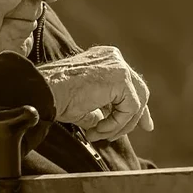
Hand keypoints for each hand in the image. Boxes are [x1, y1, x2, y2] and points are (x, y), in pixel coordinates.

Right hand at [37, 46, 153, 141]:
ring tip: (99, 134)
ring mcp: (118, 65)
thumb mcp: (83, 104)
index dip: (137, 105)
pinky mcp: (121, 78)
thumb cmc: (56, 97)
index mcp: (104, 59)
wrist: (45, 92)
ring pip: (136, 103)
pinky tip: (99, 129)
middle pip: (139, 90)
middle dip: (141, 114)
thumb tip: (108, 123)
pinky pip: (130, 109)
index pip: (129, 83)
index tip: (147, 124)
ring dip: (120, 125)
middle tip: (147, 128)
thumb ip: (100, 110)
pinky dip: (116, 123)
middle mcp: (113, 57)